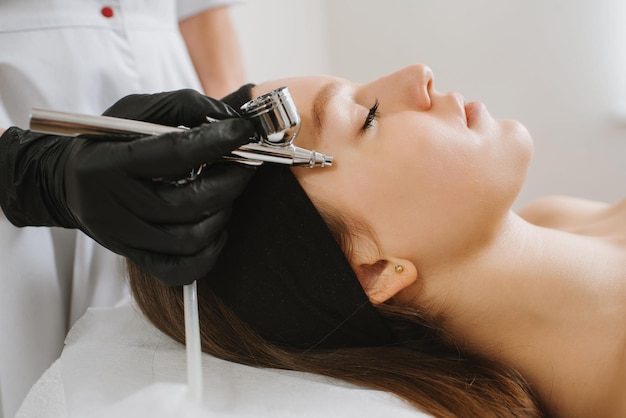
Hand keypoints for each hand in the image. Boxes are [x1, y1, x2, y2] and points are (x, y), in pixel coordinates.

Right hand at [0, 90, 255, 285]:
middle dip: (228, 181)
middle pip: (186, 203)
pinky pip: (183, 270)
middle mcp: (111, 206)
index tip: (243, 132)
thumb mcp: (136, 112)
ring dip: (222, 212)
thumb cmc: (108, 142)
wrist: (70, 183)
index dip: (214, 143)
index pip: (170, 154)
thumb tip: (232, 120)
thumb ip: (185, 108)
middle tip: (245, 162)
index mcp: (105, 163)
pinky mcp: (136, 259)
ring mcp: (123, 239)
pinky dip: (211, 250)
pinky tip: (215, 226)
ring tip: (227, 190)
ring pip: (190, 238)